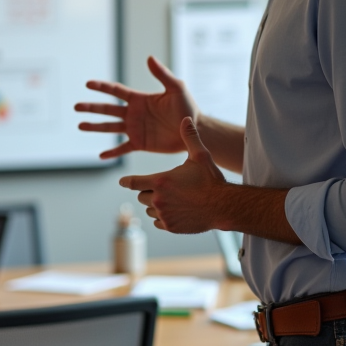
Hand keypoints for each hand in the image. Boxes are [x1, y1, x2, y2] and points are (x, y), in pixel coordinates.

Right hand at [75, 56, 199, 159]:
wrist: (194, 131)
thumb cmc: (187, 108)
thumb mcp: (176, 88)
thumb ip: (162, 74)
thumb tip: (149, 57)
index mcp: (139, 99)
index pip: (116, 91)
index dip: (102, 87)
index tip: (87, 84)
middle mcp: (133, 113)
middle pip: (108, 109)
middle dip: (92, 108)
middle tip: (76, 106)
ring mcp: (135, 129)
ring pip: (110, 128)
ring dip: (95, 127)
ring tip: (80, 125)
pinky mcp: (140, 143)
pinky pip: (122, 148)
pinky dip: (112, 152)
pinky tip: (101, 156)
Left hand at [118, 118, 227, 232]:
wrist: (223, 206)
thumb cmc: (211, 180)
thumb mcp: (200, 156)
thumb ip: (189, 137)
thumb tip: (186, 118)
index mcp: (160, 181)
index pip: (133, 182)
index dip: (126, 181)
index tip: (122, 181)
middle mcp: (158, 199)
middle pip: (141, 196)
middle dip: (148, 191)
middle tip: (162, 188)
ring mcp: (163, 215)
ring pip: (149, 210)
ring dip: (155, 205)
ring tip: (170, 199)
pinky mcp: (170, 227)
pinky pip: (158, 222)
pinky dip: (163, 218)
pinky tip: (175, 212)